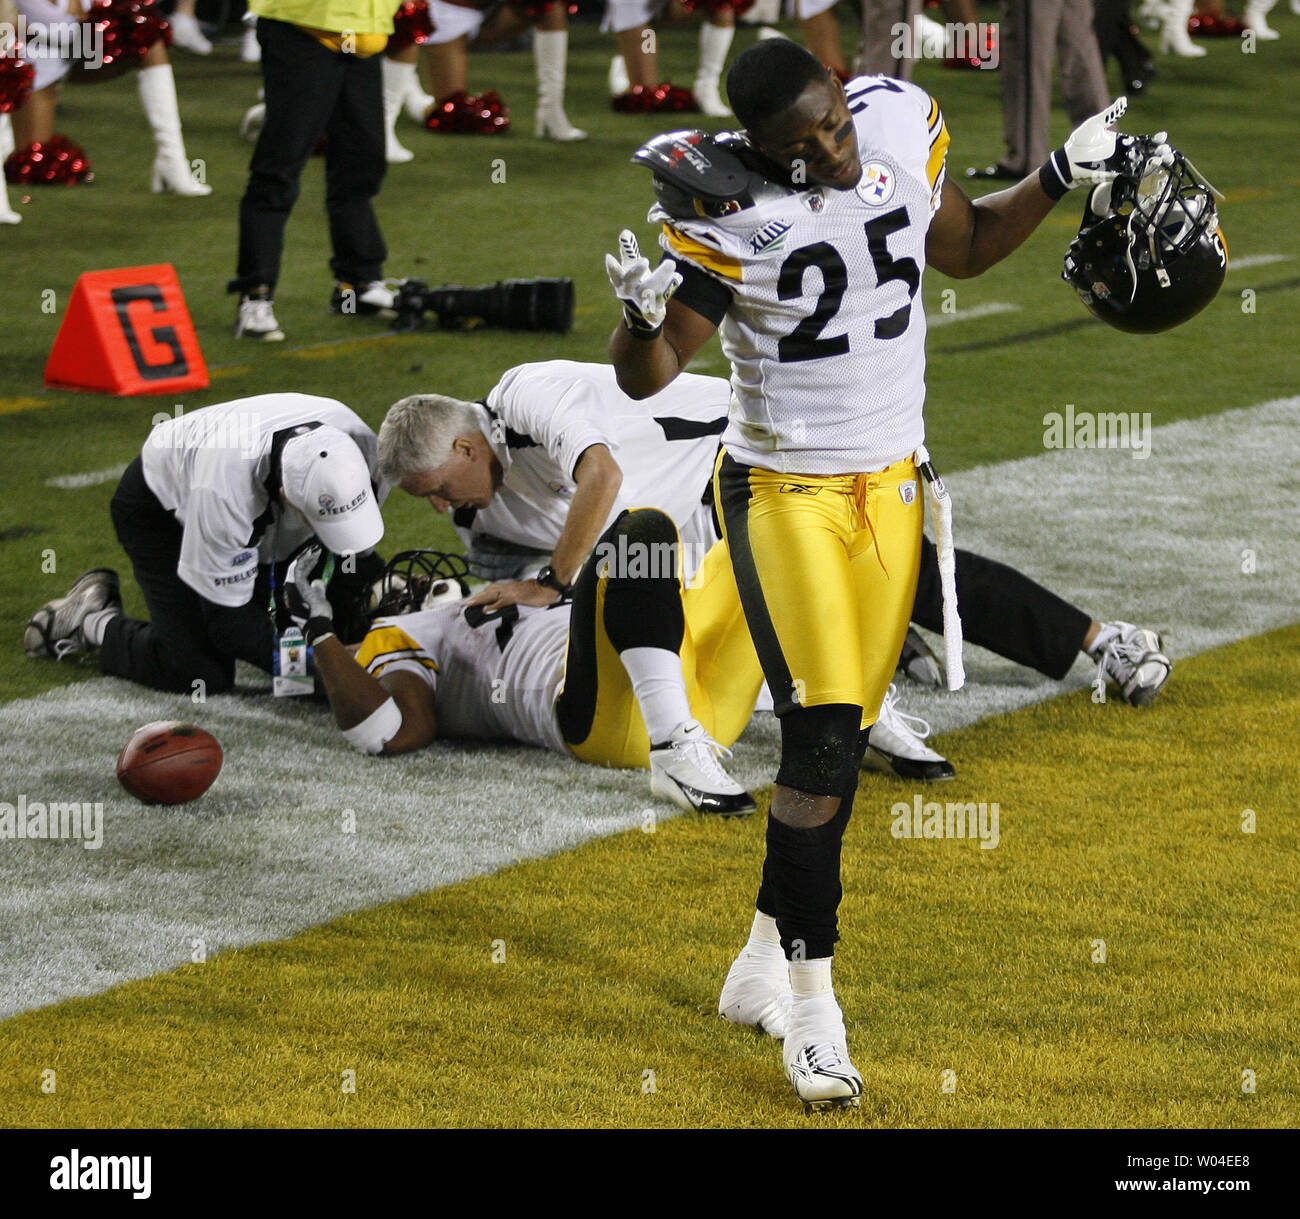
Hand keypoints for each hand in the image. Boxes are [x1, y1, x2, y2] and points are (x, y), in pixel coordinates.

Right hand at [285, 543, 334, 642]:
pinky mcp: (298, 587)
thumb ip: (317, 590)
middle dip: (305, 559)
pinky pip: (298, 571)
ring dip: (306, 558)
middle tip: (314, 550)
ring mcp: (295, 588)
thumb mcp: (320, 599)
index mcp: (299, 592)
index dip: (307, 565)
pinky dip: (304, 563)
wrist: (319, 623)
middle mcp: (294, 590)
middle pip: (297, 570)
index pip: (301, 575)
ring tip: (314, 550)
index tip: (315, 558)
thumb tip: (316, 580)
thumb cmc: (320, 615)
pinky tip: (310, 556)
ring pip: (297, 569)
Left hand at [463, 579, 559, 610]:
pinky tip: (486, 609)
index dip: (481, 595)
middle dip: (477, 597)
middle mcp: (507, 587)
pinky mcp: (515, 596)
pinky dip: (493, 605)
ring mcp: (511, 591)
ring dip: (480, 599)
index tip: (472, 600)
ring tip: (470, 604)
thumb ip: (513, 597)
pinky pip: (502, 601)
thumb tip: (505, 603)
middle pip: (488, 591)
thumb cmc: (537, 592)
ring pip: (492, 594)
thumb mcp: (522, 594)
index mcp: (508, 587)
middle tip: (466, 603)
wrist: (547, 588)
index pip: (492, 590)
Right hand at [604, 230, 681, 335]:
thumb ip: (628, 252)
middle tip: (644, 261)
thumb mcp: (631, 269)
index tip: (609, 257)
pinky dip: (671, 286)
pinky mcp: (654, 309)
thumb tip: (625, 232)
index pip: (615, 275)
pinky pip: (663, 297)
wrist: (644, 314)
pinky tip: (677, 277)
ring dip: (660, 276)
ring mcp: (641, 302)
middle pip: (630, 282)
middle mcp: (629, 293)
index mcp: (621, 282)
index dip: (612, 268)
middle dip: (635, 271)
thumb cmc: (636, 285)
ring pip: (649, 290)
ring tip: (670, 263)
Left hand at [1058, 99, 1174, 189]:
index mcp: (1121, 141)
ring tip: (1164, 160)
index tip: (1162, 137)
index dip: (1154, 140)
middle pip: (1145, 153)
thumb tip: (1124, 100)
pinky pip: (1129, 173)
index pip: (1142, 140)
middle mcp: (1122, 153)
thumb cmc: (1079, 141)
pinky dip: (1140, 171)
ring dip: (1153, 162)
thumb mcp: (1095, 124)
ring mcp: (1118, 164)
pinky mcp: (1112, 174)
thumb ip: (1110, 114)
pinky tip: (1149, 169)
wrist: (1067, 161)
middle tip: (1168, 151)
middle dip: (1158, 152)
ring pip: (1140, 164)